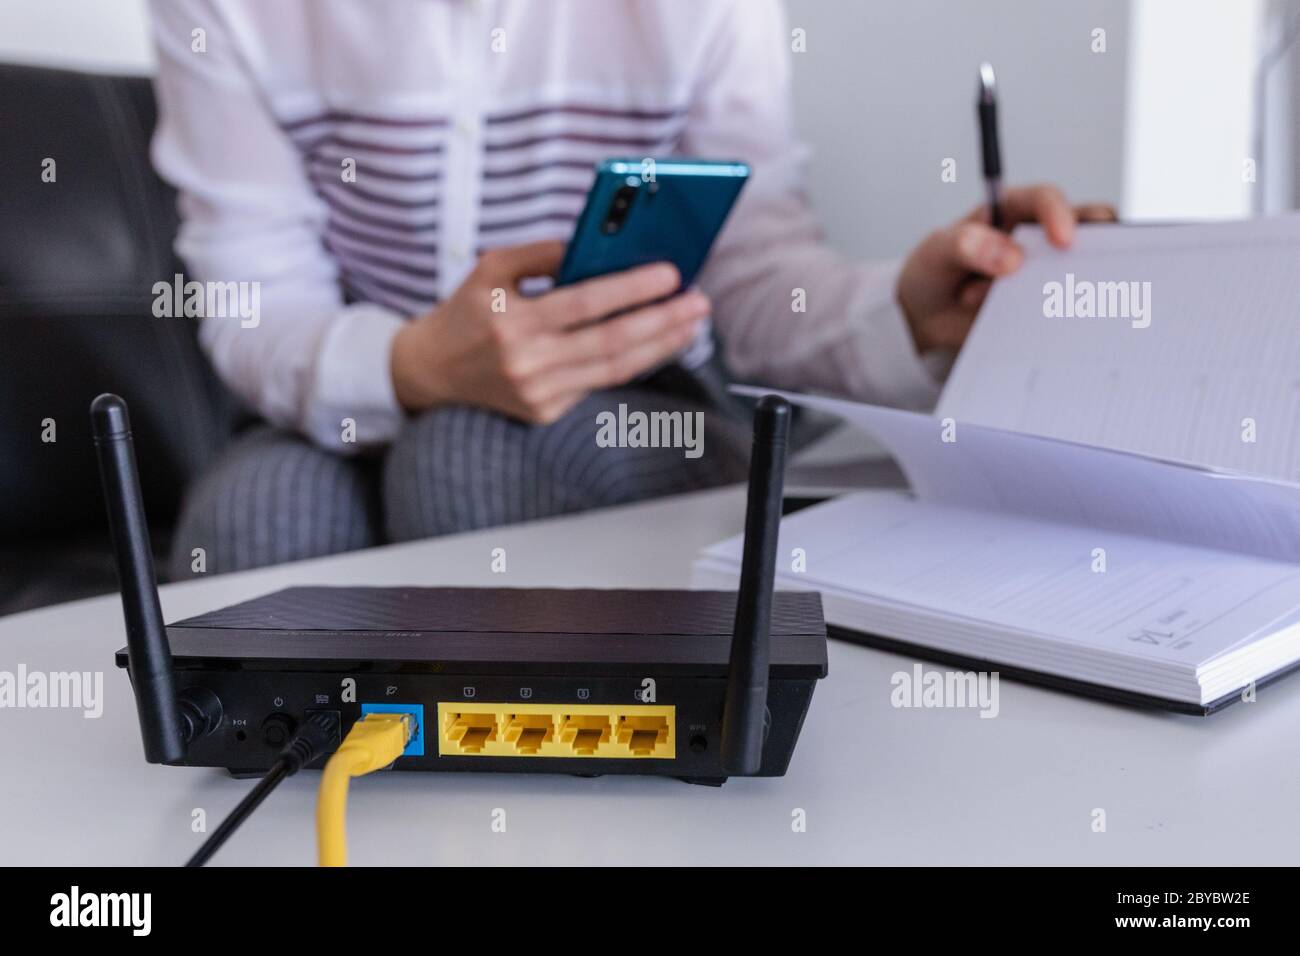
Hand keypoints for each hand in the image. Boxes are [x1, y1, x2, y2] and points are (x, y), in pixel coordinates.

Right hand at [391, 240, 707, 422]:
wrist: (429, 372)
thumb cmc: (466, 312)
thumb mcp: (490, 268)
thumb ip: (541, 254)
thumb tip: (595, 247)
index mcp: (511, 322)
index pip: (584, 303)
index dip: (631, 289)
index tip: (670, 274)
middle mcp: (527, 363)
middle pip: (610, 343)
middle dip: (662, 321)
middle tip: (699, 302)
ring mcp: (538, 394)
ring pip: (614, 370)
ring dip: (660, 346)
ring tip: (690, 323)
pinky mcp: (545, 413)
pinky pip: (599, 383)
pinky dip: (632, 362)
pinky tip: (658, 342)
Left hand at [895, 184, 1116, 352]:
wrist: (923, 315)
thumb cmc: (932, 270)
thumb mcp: (937, 251)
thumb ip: (967, 245)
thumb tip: (1012, 258)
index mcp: (1012, 209)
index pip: (1045, 200)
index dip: (1059, 215)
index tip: (1062, 241)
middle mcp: (1036, 238)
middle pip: (1086, 231)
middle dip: (1096, 247)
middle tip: (1088, 272)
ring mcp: (1044, 273)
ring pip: (1083, 273)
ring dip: (1079, 288)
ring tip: (1058, 307)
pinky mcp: (1043, 304)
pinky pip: (1065, 310)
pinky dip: (1065, 318)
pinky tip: (1049, 331)